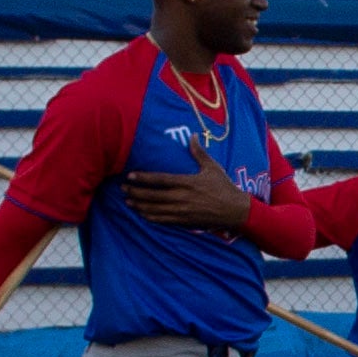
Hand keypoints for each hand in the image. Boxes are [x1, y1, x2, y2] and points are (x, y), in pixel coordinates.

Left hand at [123, 156, 257, 232]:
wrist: (235, 210)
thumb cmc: (224, 187)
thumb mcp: (212, 167)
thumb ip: (199, 152)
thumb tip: (192, 135)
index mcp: (188, 182)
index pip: (160, 180)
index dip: (143, 178)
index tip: (130, 176)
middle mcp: (183, 197)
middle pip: (153, 196)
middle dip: (136, 193)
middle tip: (122, 189)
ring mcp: (183, 211)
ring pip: (156, 209)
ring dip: (140, 206)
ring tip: (128, 202)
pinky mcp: (185, 221)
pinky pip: (164, 220)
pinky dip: (151, 217)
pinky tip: (142, 214)